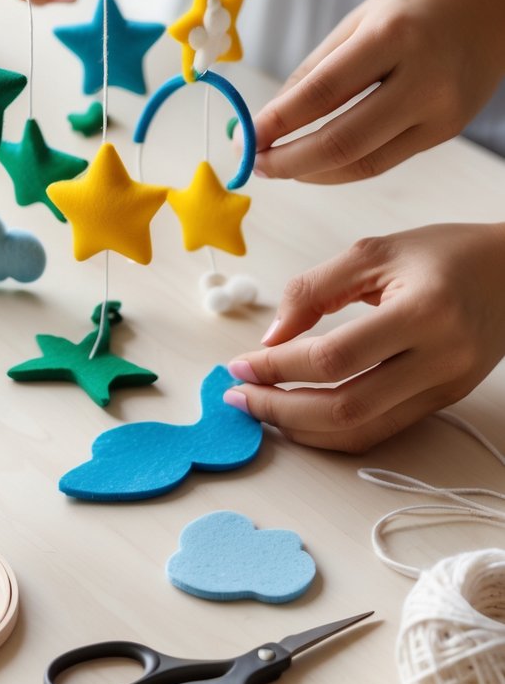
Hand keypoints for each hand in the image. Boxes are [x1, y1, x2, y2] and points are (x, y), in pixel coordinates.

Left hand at [224, 223, 504, 452]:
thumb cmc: (444, 254)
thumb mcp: (374, 252)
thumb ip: (314, 290)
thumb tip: (269, 340)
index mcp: (423, 312)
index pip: (336, 357)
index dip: (279, 367)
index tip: (239, 364)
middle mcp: (439, 359)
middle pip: (346, 407)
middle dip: (281, 408)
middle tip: (238, 395)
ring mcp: (444, 388)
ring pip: (363, 431)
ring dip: (303, 428)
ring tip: (262, 409)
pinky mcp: (442, 402)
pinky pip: (381, 430)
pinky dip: (333, 430)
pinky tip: (300, 416)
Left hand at [253, 0, 504, 181]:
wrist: (501, 1)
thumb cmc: (421, 0)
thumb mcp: (363, 17)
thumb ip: (317, 68)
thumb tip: (270, 117)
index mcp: (393, 36)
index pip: (321, 93)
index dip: (276, 123)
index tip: (243, 137)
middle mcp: (422, 79)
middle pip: (342, 141)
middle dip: (289, 162)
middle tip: (253, 164)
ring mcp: (441, 111)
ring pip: (364, 163)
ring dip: (312, 173)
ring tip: (278, 167)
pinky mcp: (448, 131)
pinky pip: (385, 160)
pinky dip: (343, 167)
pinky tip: (316, 163)